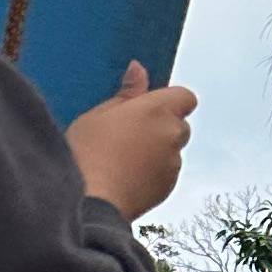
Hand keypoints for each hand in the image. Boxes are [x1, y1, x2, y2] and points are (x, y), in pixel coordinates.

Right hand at [66, 60, 196, 219]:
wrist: (90, 203)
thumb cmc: (87, 154)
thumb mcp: (97, 115)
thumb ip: (126, 93)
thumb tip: (139, 69)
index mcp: (158, 110)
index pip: (184, 96)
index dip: (167, 101)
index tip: (144, 108)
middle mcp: (172, 135)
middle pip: (178, 125)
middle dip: (160, 127)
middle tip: (126, 134)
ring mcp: (173, 164)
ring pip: (171, 151)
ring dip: (155, 152)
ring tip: (120, 161)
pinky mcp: (167, 188)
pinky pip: (164, 173)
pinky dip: (151, 174)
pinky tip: (123, 179)